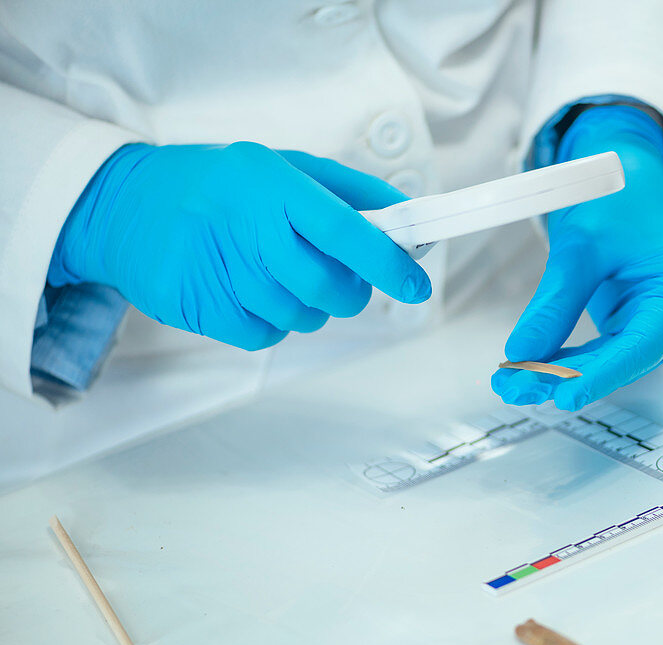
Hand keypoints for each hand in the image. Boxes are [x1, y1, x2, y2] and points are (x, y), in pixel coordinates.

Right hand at [50, 142, 430, 349]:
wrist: (121, 204)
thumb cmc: (217, 184)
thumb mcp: (282, 165)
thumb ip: (349, 192)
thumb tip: (407, 221)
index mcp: (271, 182)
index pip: (344, 229)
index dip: (387, 262)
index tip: (415, 284)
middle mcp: (244, 224)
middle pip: (326, 286)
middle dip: (350, 293)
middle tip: (344, 281)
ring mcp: (217, 269)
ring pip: (300, 315)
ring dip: (308, 306)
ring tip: (280, 274)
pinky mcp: (199, 307)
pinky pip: (265, 334)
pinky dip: (273, 322)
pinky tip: (252, 292)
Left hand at [493, 105, 662, 409]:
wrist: (629, 176)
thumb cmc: (617, 197)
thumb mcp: (580, 245)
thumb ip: (555, 304)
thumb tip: (521, 353)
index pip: (640, 346)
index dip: (600, 375)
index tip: (563, 396)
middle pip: (623, 360)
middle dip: (565, 376)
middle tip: (512, 385)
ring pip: (610, 361)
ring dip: (561, 372)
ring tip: (510, 380)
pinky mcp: (644, 326)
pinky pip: (605, 351)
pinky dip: (569, 360)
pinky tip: (531, 367)